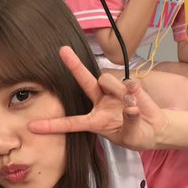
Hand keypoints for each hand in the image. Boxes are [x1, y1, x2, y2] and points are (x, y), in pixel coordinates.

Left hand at [28, 46, 166, 150]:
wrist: (155, 129)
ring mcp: (112, 92)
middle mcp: (99, 103)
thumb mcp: (132, 137)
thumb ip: (130, 123)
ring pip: (107, 81)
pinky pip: (128, 83)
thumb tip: (131, 108)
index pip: (69, 123)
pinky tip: (138, 101)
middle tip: (62, 50)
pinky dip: (134, 93)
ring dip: (119, 92)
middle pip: (84, 81)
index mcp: (94, 122)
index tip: (32, 126)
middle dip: (73, 65)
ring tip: (131, 106)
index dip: (51, 125)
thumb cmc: (137, 136)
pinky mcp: (128, 85)